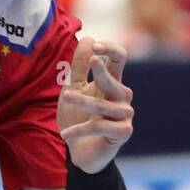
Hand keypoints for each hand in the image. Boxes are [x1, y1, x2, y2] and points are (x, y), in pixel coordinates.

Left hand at [57, 37, 133, 173]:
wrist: (79, 152)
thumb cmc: (78, 118)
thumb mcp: (73, 89)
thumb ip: (79, 66)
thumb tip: (87, 37)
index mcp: (112, 82)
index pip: (119, 59)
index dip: (111, 49)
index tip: (95, 45)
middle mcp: (122, 97)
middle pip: (114, 78)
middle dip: (101, 69)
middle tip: (91, 59)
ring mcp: (125, 115)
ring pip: (103, 104)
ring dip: (83, 101)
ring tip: (65, 97)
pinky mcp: (123, 132)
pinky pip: (100, 126)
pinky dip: (80, 129)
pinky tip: (65, 134)